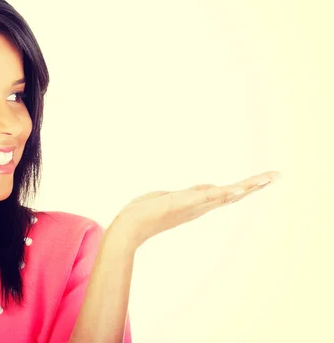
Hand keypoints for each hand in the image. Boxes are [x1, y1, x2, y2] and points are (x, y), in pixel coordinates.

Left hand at [113, 171, 281, 247]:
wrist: (128, 227)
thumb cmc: (144, 213)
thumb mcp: (169, 198)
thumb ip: (187, 194)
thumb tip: (204, 190)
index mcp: (196, 204)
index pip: (226, 193)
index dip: (246, 187)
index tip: (265, 179)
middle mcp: (198, 206)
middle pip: (232, 194)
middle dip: (254, 185)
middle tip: (276, 176)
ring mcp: (191, 205)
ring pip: (223, 195)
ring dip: (245, 187)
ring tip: (265, 179)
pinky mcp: (181, 203)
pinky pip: (204, 197)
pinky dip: (221, 193)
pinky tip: (235, 190)